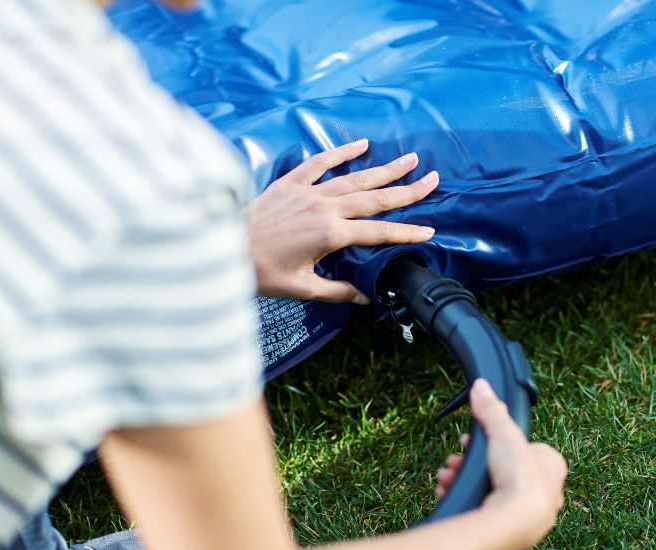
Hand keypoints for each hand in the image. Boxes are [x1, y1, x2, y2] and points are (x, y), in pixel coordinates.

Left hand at [248, 139, 437, 302]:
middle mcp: (324, 207)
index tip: (429, 229)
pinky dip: (341, 152)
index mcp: (330, 234)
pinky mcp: (290, 183)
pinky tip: (362, 144)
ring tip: (410, 159)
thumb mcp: (302, 289)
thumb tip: (365, 298)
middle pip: (375, 198)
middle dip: (407, 189)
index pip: (379, 232)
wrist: (222, 247)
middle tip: (433, 179)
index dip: (407, 232)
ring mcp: (308, 192)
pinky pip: (320, 162)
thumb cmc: (260, 272)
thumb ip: (337, 291)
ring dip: (384, 168)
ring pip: (355, 177)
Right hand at [443, 380, 566, 549]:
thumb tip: (482, 386)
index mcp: (552, 465)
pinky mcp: (514, 531)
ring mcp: (530, 513)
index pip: (521, 448)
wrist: (514, 521)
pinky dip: (466, 499)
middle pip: (502, 469)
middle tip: (455, 460)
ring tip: (447, 476)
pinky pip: (487, 510)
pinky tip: (449, 492)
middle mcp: (546, 490)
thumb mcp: (503, 433)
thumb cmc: (520, 477)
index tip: (474, 440)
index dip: (495, 442)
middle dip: (474, 463)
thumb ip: (491, 410)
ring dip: (465, 479)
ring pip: (493, 490)